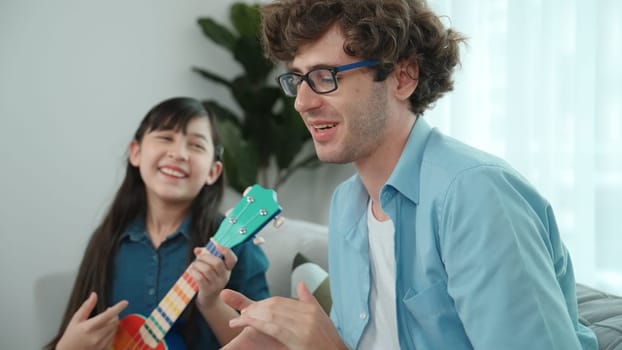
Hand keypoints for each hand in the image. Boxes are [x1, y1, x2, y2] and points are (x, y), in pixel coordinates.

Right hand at [56, 292, 127, 349]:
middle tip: (109, 311)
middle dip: (114, 314)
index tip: (125, 302)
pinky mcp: (103, 348)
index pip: (107, 315)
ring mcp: (101, 344)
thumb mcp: (76, 319)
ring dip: (113, 322)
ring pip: (115, 329)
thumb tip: (94, 294)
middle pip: (114, 322)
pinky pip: (113, 337)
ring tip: (105, 321)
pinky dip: (112, 331)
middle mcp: (96, 336)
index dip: (118, 308)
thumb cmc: (70, 336)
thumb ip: (86, 306)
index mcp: (89, 327)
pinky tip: (105, 329)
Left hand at [190, 239, 237, 309]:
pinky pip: (200, 277)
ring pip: (207, 269)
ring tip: (193, 265)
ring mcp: (217, 285)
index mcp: (227, 269)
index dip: (226, 251)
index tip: (216, 246)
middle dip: (205, 257)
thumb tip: (197, 250)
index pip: (232, 259)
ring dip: (197, 264)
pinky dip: (193, 272)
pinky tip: (191, 271)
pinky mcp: (208, 290)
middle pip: (217, 262)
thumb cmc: (208, 280)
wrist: (208, 301)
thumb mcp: (210, 268)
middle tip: (198, 258)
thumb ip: (204, 256)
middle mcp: (224, 277)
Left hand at [221, 282, 346, 349]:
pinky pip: (274, 328)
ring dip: (253, 316)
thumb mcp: (320, 318)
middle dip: (256, 308)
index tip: (251, 307)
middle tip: (242, 312)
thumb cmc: (327, 340)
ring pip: (272, 315)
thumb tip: (301, 284)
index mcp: (310, 310)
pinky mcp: (300, 338)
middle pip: (275, 306)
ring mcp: (304, 327)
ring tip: (240, 319)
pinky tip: (247, 323)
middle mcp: (307, 316)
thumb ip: (308, 300)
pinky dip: (258, 323)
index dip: (263, 303)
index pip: (281, 301)